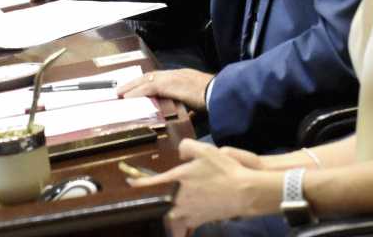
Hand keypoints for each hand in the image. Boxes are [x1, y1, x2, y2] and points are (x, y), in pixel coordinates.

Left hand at [118, 68, 214, 110]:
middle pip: (149, 76)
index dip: (146, 82)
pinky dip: (136, 92)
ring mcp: (172, 77)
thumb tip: (189, 114)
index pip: (159, 78)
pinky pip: (148, 88)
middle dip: (134, 83)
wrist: (221, 93)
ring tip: (119, 93)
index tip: (136, 88)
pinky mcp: (169, 84)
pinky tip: (127, 98)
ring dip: (131, 87)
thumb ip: (191, 107)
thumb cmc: (214, 98)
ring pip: (145, 80)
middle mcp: (175, 74)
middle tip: (120, 89)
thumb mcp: (200, 102)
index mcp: (182, 76)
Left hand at [129, 139, 267, 227]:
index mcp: (176, 180)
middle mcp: (178, 199)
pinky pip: (184, 225)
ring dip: (165, 212)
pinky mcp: (199, 220)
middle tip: (147, 196)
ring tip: (163, 208)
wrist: (244, 192)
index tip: (129, 182)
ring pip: (169, 217)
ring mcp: (188, 212)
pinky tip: (180, 223)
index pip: (149, 184)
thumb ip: (186, 147)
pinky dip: (181, 225)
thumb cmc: (223, 170)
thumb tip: (179, 153)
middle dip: (151, 201)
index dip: (136, 184)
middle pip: (157, 204)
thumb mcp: (204, 150)